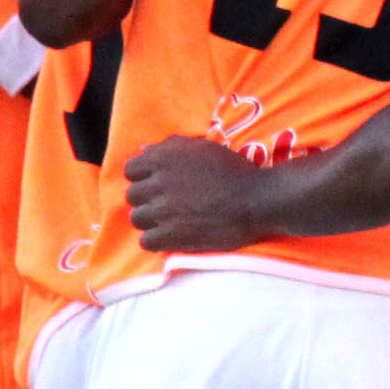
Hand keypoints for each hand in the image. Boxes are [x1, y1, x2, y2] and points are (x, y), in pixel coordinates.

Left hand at [125, 136, 276, 252]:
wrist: (258, 200)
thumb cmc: (234, 171)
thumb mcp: (203, 148)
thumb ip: (170, 147)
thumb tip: (142, 150)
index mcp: (163, 159)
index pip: (131, 170)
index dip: (143, 178)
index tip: (159, 185)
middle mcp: (158, 182)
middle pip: (132, 196)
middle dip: (148, 200)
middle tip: (168, 205)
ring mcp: (164, 210)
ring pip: (137, 219)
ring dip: (151, 221)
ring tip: (170, 222)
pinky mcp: (173, 234)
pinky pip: (147, 241)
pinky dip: (157, 240)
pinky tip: (172, 237)